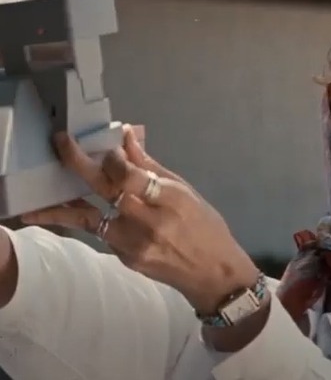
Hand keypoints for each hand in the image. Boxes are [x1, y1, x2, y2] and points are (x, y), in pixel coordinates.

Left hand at [21, 126, 258, 314]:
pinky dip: (88, 217)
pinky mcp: (125, 258)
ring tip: (39, 196)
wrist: (213, 274)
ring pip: (90, 216)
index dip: (114, 158)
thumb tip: (128, 135)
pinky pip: (101, 232)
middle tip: (61, 143)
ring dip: (64, 203)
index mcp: (172, 200)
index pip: (131, 175)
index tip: (108, 147)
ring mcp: (134, 243)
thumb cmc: (206, 228)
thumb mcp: (186, 192)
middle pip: (106, 189)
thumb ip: (151, 166)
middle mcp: (150, 222)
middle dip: (79, 163)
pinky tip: (73, 209)